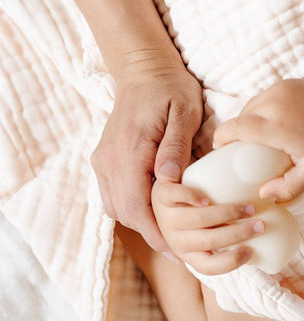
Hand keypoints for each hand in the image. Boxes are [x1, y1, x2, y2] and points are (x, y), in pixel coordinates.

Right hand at [91, 53, 203, 252]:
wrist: (142, 68)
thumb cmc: (170, 88)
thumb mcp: (183, 112)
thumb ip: (175, 146)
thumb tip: (169, 180)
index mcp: (130, 150)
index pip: (138, 205)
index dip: (156, 232)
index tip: (178, 250)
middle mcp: (109, 159)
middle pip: (125, 212)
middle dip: (151, 234)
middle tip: (180, 252)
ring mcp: (103, 160)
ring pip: (116, 207)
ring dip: (140, 223)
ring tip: (169, 237)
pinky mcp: (104, 159)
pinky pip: (112, 195)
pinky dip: (131, 209)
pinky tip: (154, 214)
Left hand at [151, 179, 262, 274]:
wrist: (167, 188)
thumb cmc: (197, 213)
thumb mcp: (207, 231)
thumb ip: (229, 235)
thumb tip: (270, 235)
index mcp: (188, 253)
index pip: (207, 267)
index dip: (229, 263)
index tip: (251, 252)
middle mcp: (176, 239)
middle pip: (208, 241)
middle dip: (238, 235)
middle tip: (261, 226)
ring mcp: (167, 217)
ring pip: (198, 219)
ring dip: (227, 214)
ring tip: (250, 208)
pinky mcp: (161, 195)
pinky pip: (176, 196)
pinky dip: (192, 198)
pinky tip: (208, 199)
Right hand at [213, 79, 303, 202]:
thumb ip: (289, 186)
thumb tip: (263, 194)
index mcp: (277, 126)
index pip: (234, 128)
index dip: (221, 139)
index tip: (219, 151)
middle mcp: (274, 102)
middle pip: (240, 118)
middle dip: (235, 133)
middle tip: (240, 151)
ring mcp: (279, 89)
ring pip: (250, 106)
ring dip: (248, 121)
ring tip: (255, 139)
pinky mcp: (285, 83)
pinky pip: (262, 98)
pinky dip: (260, 110)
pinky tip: (269, 124)